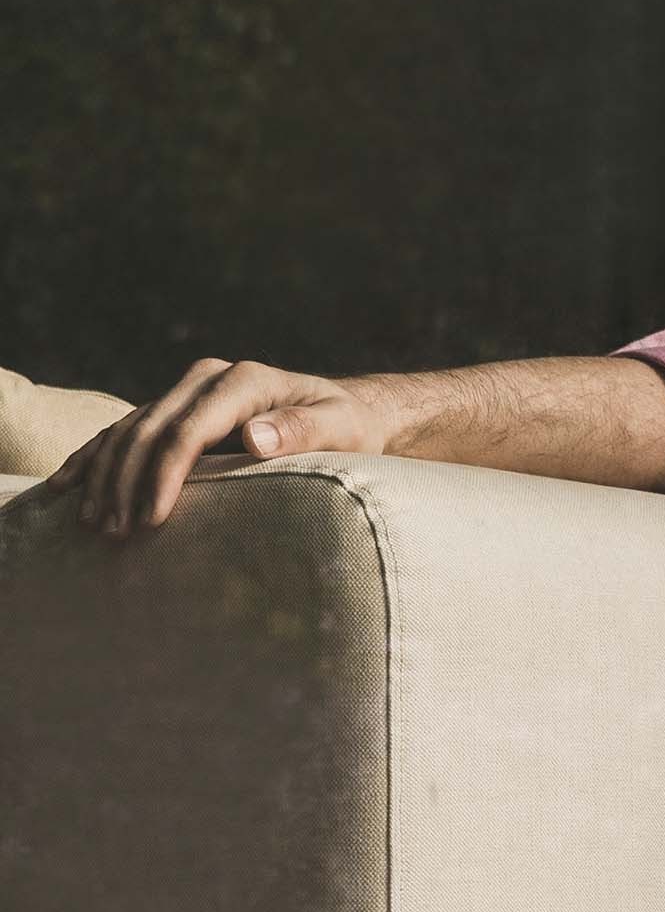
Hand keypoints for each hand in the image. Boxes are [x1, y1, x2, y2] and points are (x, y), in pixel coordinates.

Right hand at [44, 358, 404, 535]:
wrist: (348, 410)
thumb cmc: (349, 425)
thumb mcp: (339, 426)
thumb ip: (301, 430)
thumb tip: (253, 436)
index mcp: (242, 381)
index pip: (189, 429)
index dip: (165, 474)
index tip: (153, 517)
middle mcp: (206, 379)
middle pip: (149, 430)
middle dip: (126, 482)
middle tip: (116, 532)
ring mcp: (187, 392)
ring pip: (129, 430)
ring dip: (105, 476)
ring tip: (95, 524)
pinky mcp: (177, 409)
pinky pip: (125, 431)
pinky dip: (95, 458)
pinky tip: (68, 485)